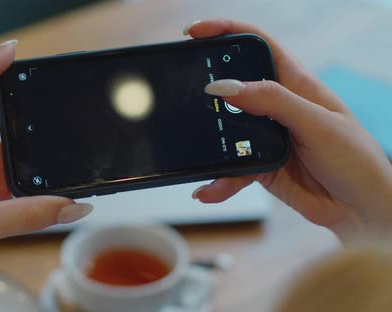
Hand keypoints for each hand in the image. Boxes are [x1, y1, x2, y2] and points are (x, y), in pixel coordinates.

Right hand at [185, 19, 391, 240]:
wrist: (362, 211)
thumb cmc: (356, 161)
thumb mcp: (318, 124)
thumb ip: (273, 101)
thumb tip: (226, 86)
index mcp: (296, 84)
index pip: (257, 45)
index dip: (227, 32)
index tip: (196, 33)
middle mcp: (277, 106)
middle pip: (234, 85)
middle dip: (207, 85)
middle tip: (182, 90)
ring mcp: (266, 136)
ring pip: (226, 130)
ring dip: (209, 142)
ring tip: (195, 150)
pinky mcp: (260, 165)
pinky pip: (231, 168)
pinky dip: (219, 179)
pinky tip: (209, 189)